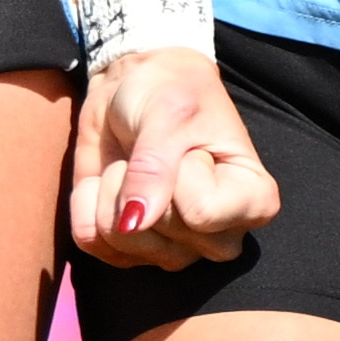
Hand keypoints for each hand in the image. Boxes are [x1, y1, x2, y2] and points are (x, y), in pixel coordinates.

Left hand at [69, 47, 279, 268]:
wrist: (134, 88)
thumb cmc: (170, 94)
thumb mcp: (167, 113)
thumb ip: (154, 167)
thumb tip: (134, 223)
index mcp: (252, 201)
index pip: (201, 213)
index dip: (181, 170)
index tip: (190, 145)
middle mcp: (220, 237)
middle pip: (163, 234)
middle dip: (140, 180)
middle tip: (154, 150)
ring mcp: (177, 250)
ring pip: (123, 241)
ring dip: (110, 189)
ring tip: (132, 162)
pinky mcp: (132, 252)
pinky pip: (92, 242)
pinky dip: (86, 203)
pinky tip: (105, 180)